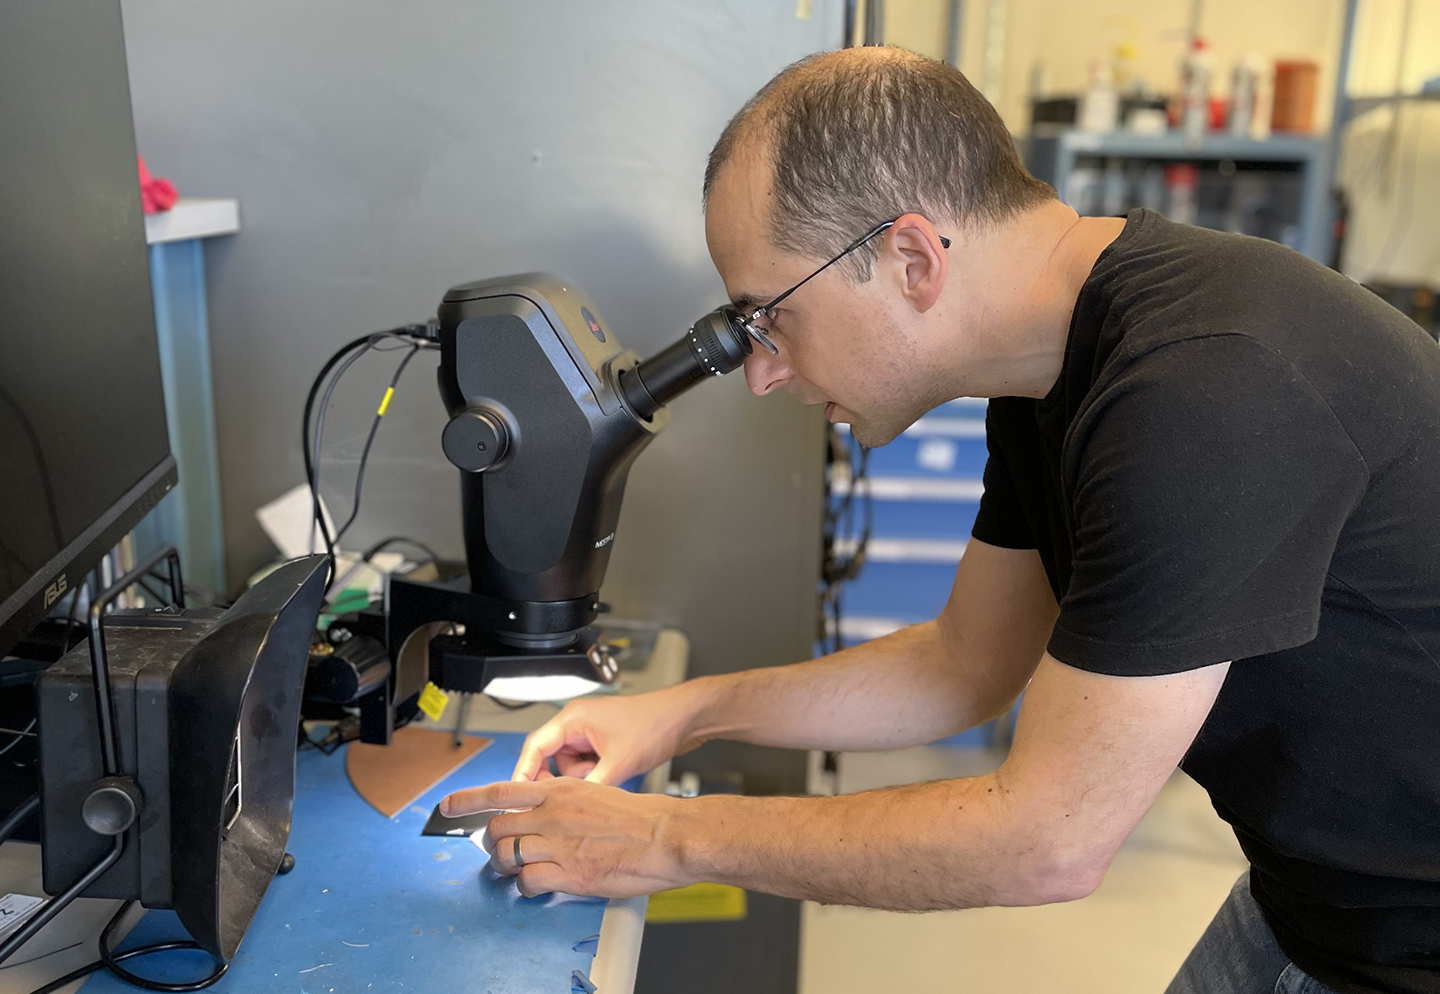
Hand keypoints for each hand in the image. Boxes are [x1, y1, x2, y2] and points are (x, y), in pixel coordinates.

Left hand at [441, 778, 689, 897]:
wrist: (665, 835)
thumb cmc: (640, 817)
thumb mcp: (596, 792)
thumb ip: (564, 803)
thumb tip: (543, 813)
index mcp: (560, 790)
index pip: (501, 791)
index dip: (468, 799)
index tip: (448, 805)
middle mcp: (554, 813)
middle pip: (498, 828)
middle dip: (493, 843)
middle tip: (502, 850)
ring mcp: (559, 844)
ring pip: (507, 856)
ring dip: (507, 867)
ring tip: (519, 870)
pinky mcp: (569, 873)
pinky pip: (528, 882)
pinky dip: (527, 887)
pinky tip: (539, 885)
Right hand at [511, 682, 711, 784]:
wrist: (684, 719)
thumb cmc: (655, 725)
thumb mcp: (619, 763)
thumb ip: (589, 787)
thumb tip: (568, 811)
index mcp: (573, 719)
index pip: (534, 747)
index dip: (522, 774)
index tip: (517, 798)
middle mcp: (577, 723)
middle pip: (552, 761)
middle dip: (567, 779)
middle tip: (582, 790)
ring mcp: (590, 733)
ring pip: (570, 768)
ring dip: (586, 778)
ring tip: (611, 774)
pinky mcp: (603, 743)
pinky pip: (587, 767)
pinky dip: (597, 775)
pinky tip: (615, 774)